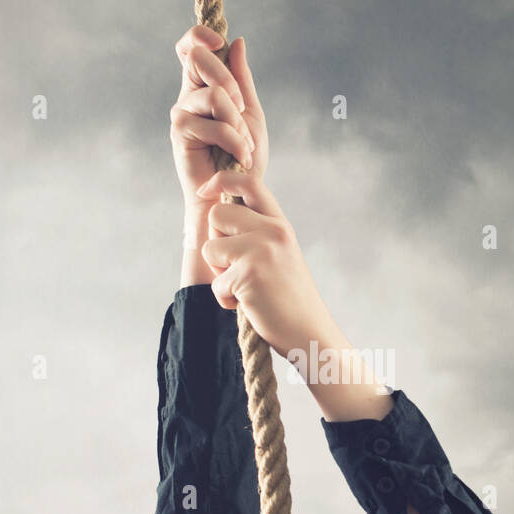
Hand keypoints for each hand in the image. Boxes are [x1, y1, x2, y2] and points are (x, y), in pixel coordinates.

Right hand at [169, 24, 268, 217]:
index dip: (199, 35)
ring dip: (237, 121)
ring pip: (211, 94)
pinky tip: (240, 155)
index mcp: (203, 86)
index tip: (218, 43)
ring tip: (245, 144)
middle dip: (228, 79)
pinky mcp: (181, 134)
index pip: (189, 48)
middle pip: (196, 57)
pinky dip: (235, 140)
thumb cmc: (241, 157)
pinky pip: (213, 124)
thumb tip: (237, 41)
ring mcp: (181, 114)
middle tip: (242, 109)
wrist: (234, 194)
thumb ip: (242, 79)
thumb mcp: (250, 112)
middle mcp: (188, 96)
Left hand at [198, 168, 340, 361]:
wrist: (309, 332)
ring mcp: (262, 250)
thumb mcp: (280, 254)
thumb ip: (257, 232)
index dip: (220, 181)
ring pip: (210, 247)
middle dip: (215, 242)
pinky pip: (216, 282)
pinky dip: (225, 299)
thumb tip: (217, 215)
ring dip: (218, 273)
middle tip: (235, 267)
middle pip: (216, 215)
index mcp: (280, 223)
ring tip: (244, 288)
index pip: (248, 182)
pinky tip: (248, 305)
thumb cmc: (290, 299)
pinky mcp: (249, 274)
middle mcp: (273, 230)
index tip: (204, 192)